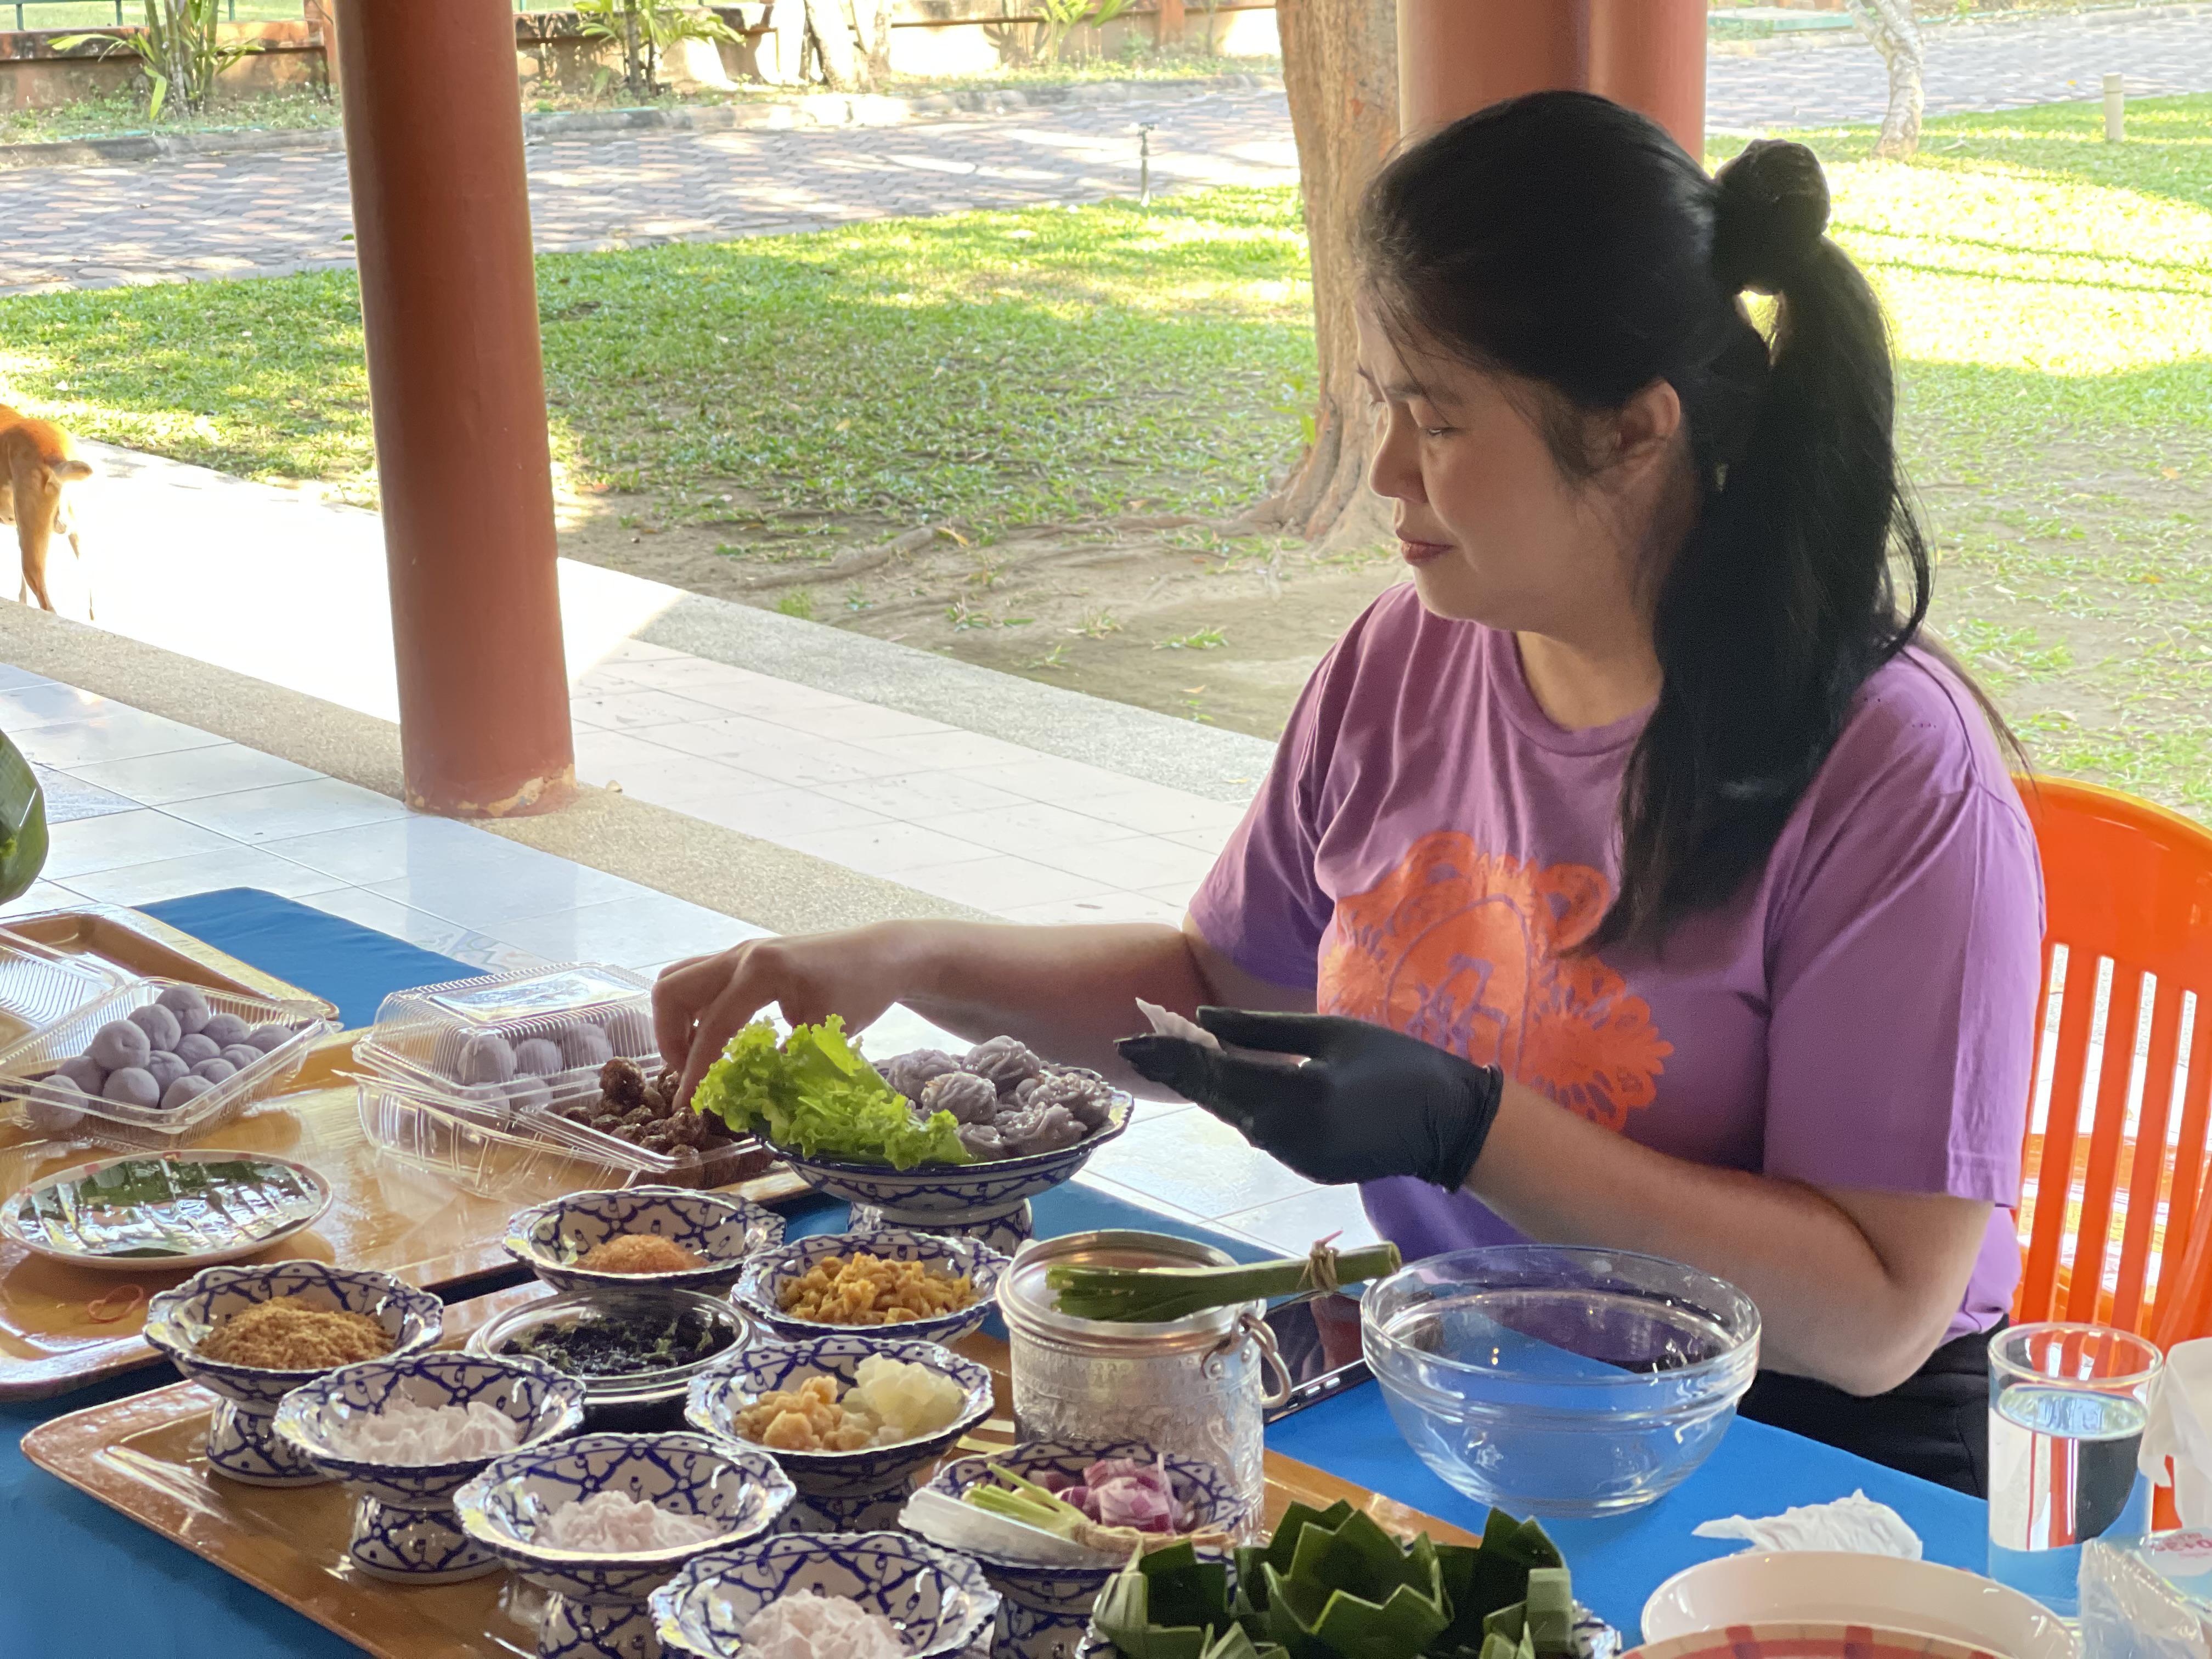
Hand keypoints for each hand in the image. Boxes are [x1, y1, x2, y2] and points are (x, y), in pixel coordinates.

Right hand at [654, 927, 906, 1105]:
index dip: (697, 1070)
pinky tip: (715, 1039)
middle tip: (687, 1075)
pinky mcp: (747, 958)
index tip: (687, 1105)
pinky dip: (694, 1010)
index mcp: (762, 971)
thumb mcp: (826, 1034)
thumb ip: (785, 1064)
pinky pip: (700, 980)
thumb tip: (749, 1099)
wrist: (883, 954)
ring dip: (677, 1021)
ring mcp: (742, 952)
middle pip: (673, 990)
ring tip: (695, 1059)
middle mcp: (742, 955)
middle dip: (669, 1038)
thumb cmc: (861, 990)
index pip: (714, 1026)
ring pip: (680, 980)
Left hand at [1115, 1008, 1503, 1189]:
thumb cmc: (1400, 1065)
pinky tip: (1224, 1084)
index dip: (1170, 1056)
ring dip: (1206, 1089)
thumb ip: (1263, 1029)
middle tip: (1133, 1046)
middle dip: (1177, 1072)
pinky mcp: (1308, 1168)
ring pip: (1236, 1118)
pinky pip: (1262, 1132)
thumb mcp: (1333, 1033)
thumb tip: (1203, 1019)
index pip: (1216, 1073)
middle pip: (1217, 1099)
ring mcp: (1296, 1158)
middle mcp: (1286, 1136)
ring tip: (1171, 1057)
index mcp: (1296, 1096)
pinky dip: (1240, 1106)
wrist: (1453, 1126)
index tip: (1131, 1039)